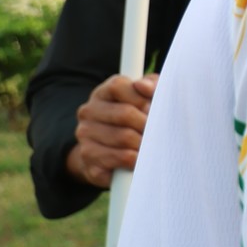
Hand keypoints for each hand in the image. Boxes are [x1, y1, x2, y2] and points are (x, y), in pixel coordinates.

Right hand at [67, 72, 156, 187]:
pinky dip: (137, 160)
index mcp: (102, 93)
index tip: (154, 107)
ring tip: (156, 144)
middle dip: (147, 123)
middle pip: (124, 113)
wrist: (108, 153)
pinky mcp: (88, 161)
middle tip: (161, 129)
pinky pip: (120, 159)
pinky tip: (143, 158)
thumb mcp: (145, 96)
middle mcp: (88, 113)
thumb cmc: (134, 118)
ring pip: (124, 138)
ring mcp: (85, 138)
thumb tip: (144, 85)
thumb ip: (150, 86)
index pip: (118, 86)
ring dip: (145, 142)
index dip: (141, 97)